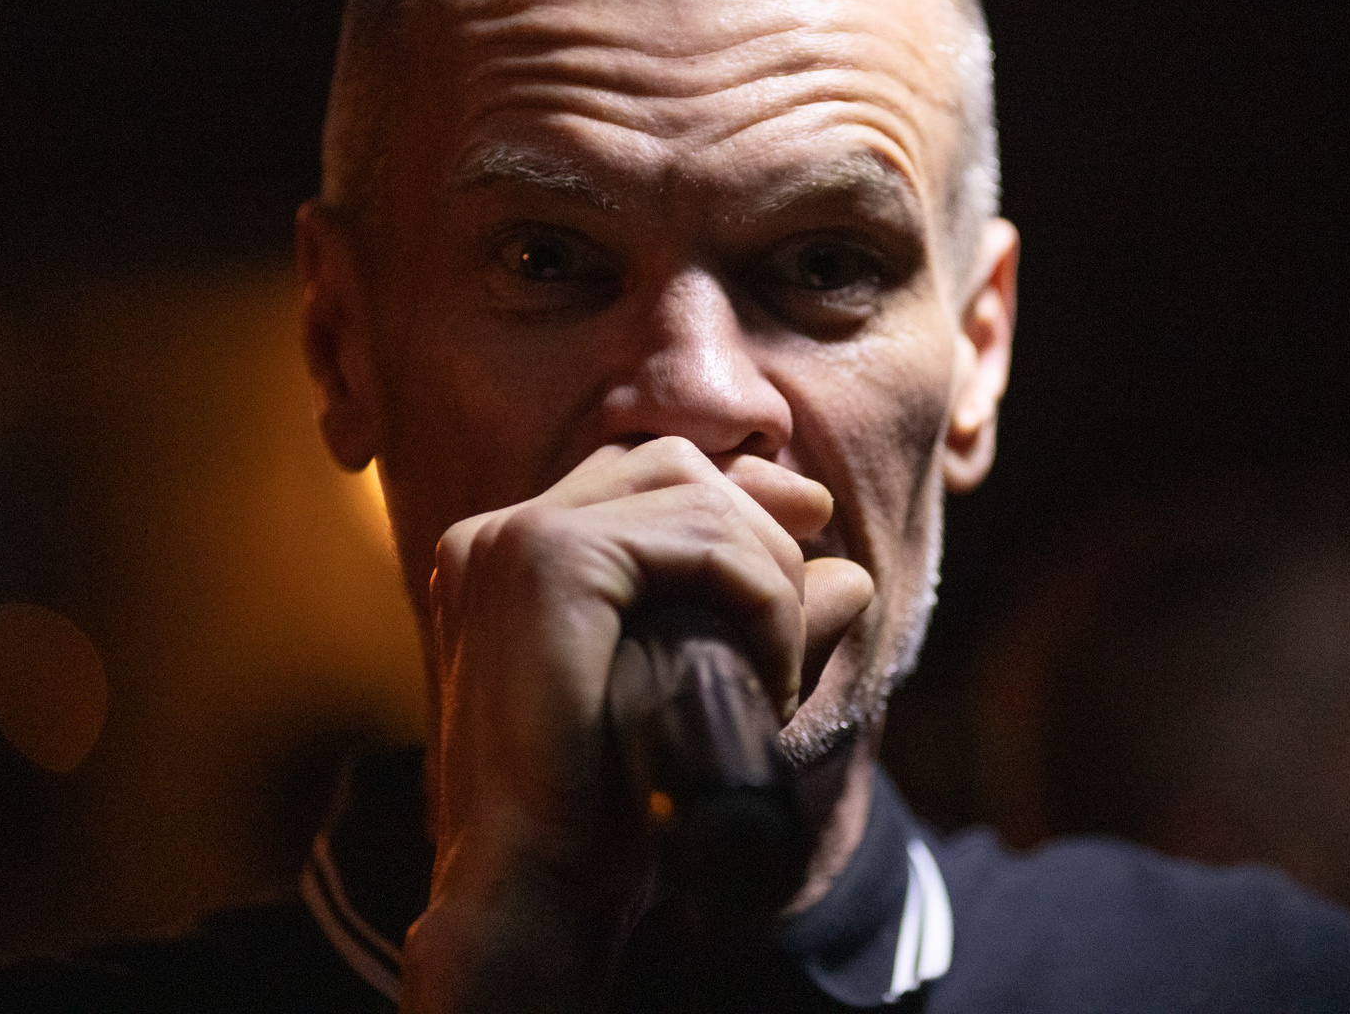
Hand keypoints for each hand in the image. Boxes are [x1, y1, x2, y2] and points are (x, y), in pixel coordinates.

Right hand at [401, 437, 873, 1013]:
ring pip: (694, 491)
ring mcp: (512, 537)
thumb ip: (761, 622)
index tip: (810, 521)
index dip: (734, 487)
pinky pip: (701, 537)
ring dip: (769, 573)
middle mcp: (496, 532)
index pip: (638, 471)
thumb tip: (852, 576)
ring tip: (779, 669)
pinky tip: (768, 676)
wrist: (533, 887)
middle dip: (762, 512)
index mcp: (505, 555)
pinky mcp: (545, 558)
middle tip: (817, 582)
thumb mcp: (692, 690)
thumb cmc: (600, 807)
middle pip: (668, 462)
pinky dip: (762, 597)